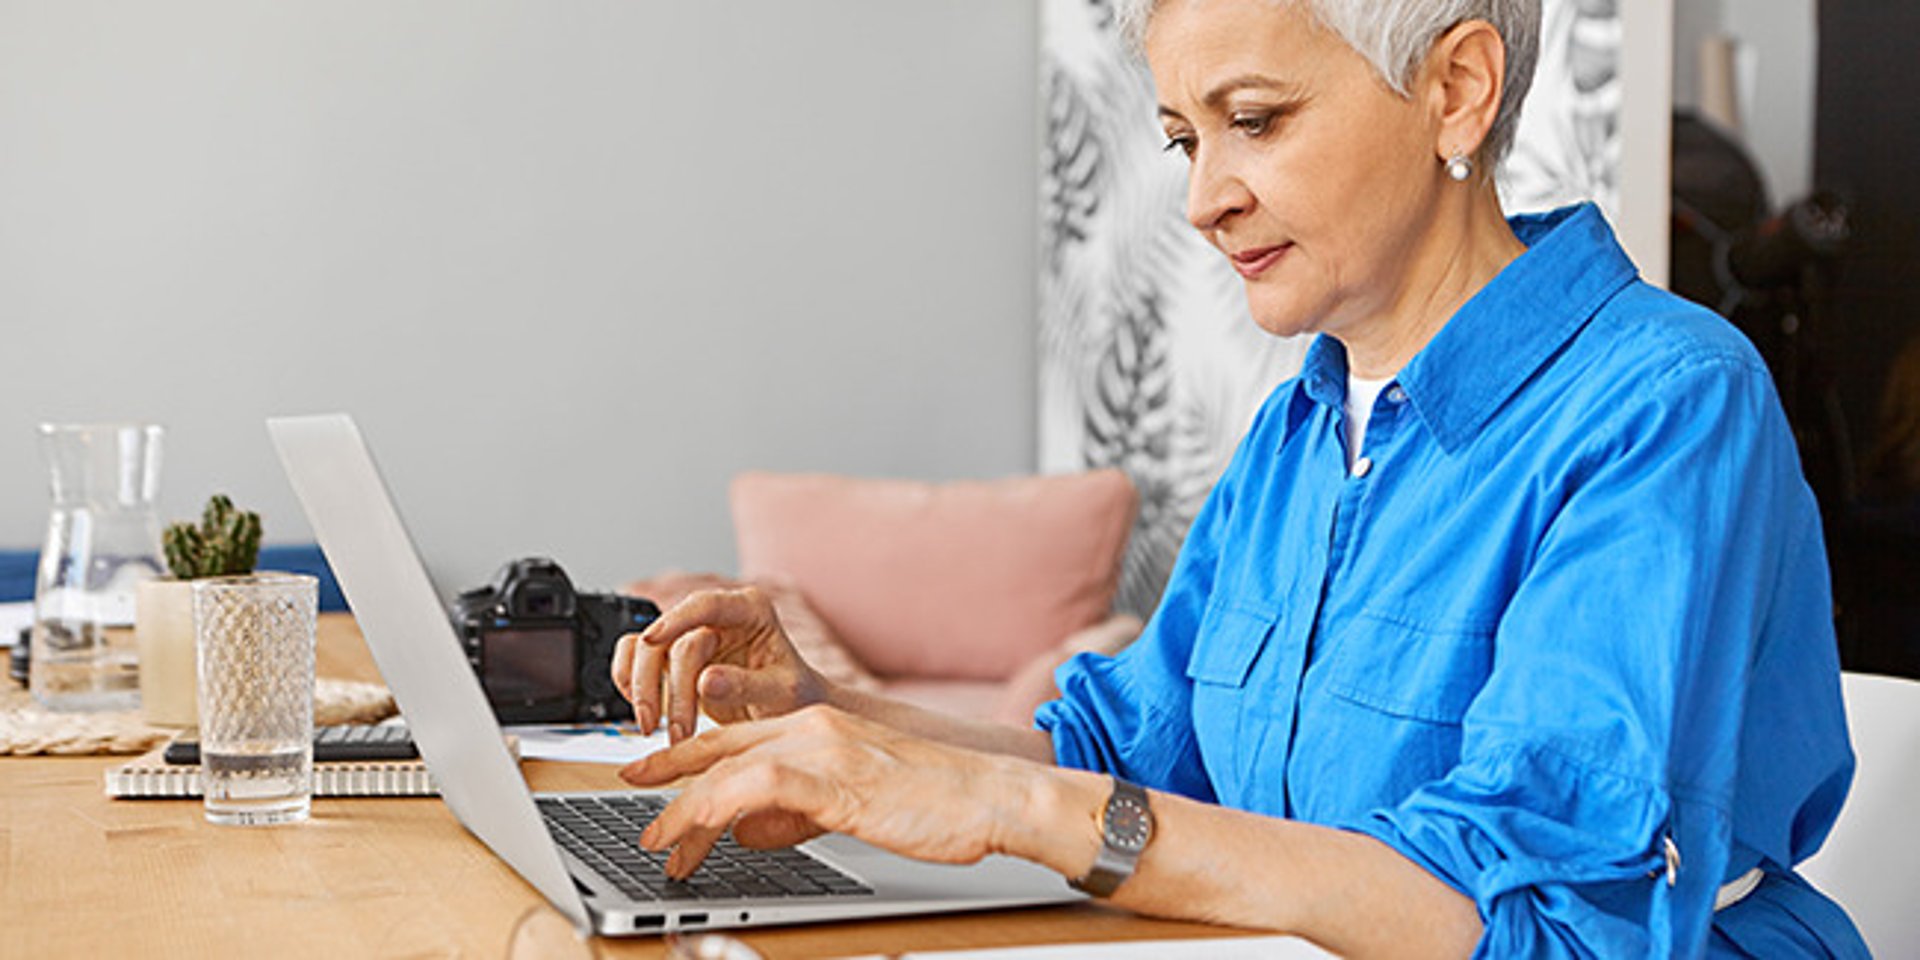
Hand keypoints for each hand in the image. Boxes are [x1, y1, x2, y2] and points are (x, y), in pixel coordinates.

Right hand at [611, 587, 829, 742]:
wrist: (791, 710)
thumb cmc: (794, 694)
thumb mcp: (782, 692)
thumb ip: (748, 685)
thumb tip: (706, 681)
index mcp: (750, 610)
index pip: (706, 604)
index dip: (676, 619)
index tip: (653, 640)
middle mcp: (717, 617)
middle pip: (669, 637)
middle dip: (659, 684)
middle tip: (664, 728)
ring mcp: (692, 635)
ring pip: (645, 648)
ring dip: (642, 689)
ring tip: (653, 728)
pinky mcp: (673, 656)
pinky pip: (636, 658)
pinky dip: (629, 681)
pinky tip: (641, 709)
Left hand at [620, 706, 1030, 878]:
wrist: (990, 797)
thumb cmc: (939, 805)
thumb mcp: (856, 805)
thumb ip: (800, 812)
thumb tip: (750, 832)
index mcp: (822, 727)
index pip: (739, 736)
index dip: (689, 754)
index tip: (653, 770)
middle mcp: (814, 727)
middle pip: (721, 745)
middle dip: (669, 770)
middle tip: (629, 786)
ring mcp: (821, 747)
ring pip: (727, 769)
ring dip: (683, 808)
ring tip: (660, 840)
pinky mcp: (831, 775)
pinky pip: (753, 788)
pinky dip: (713, 809)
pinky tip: (695, 831)